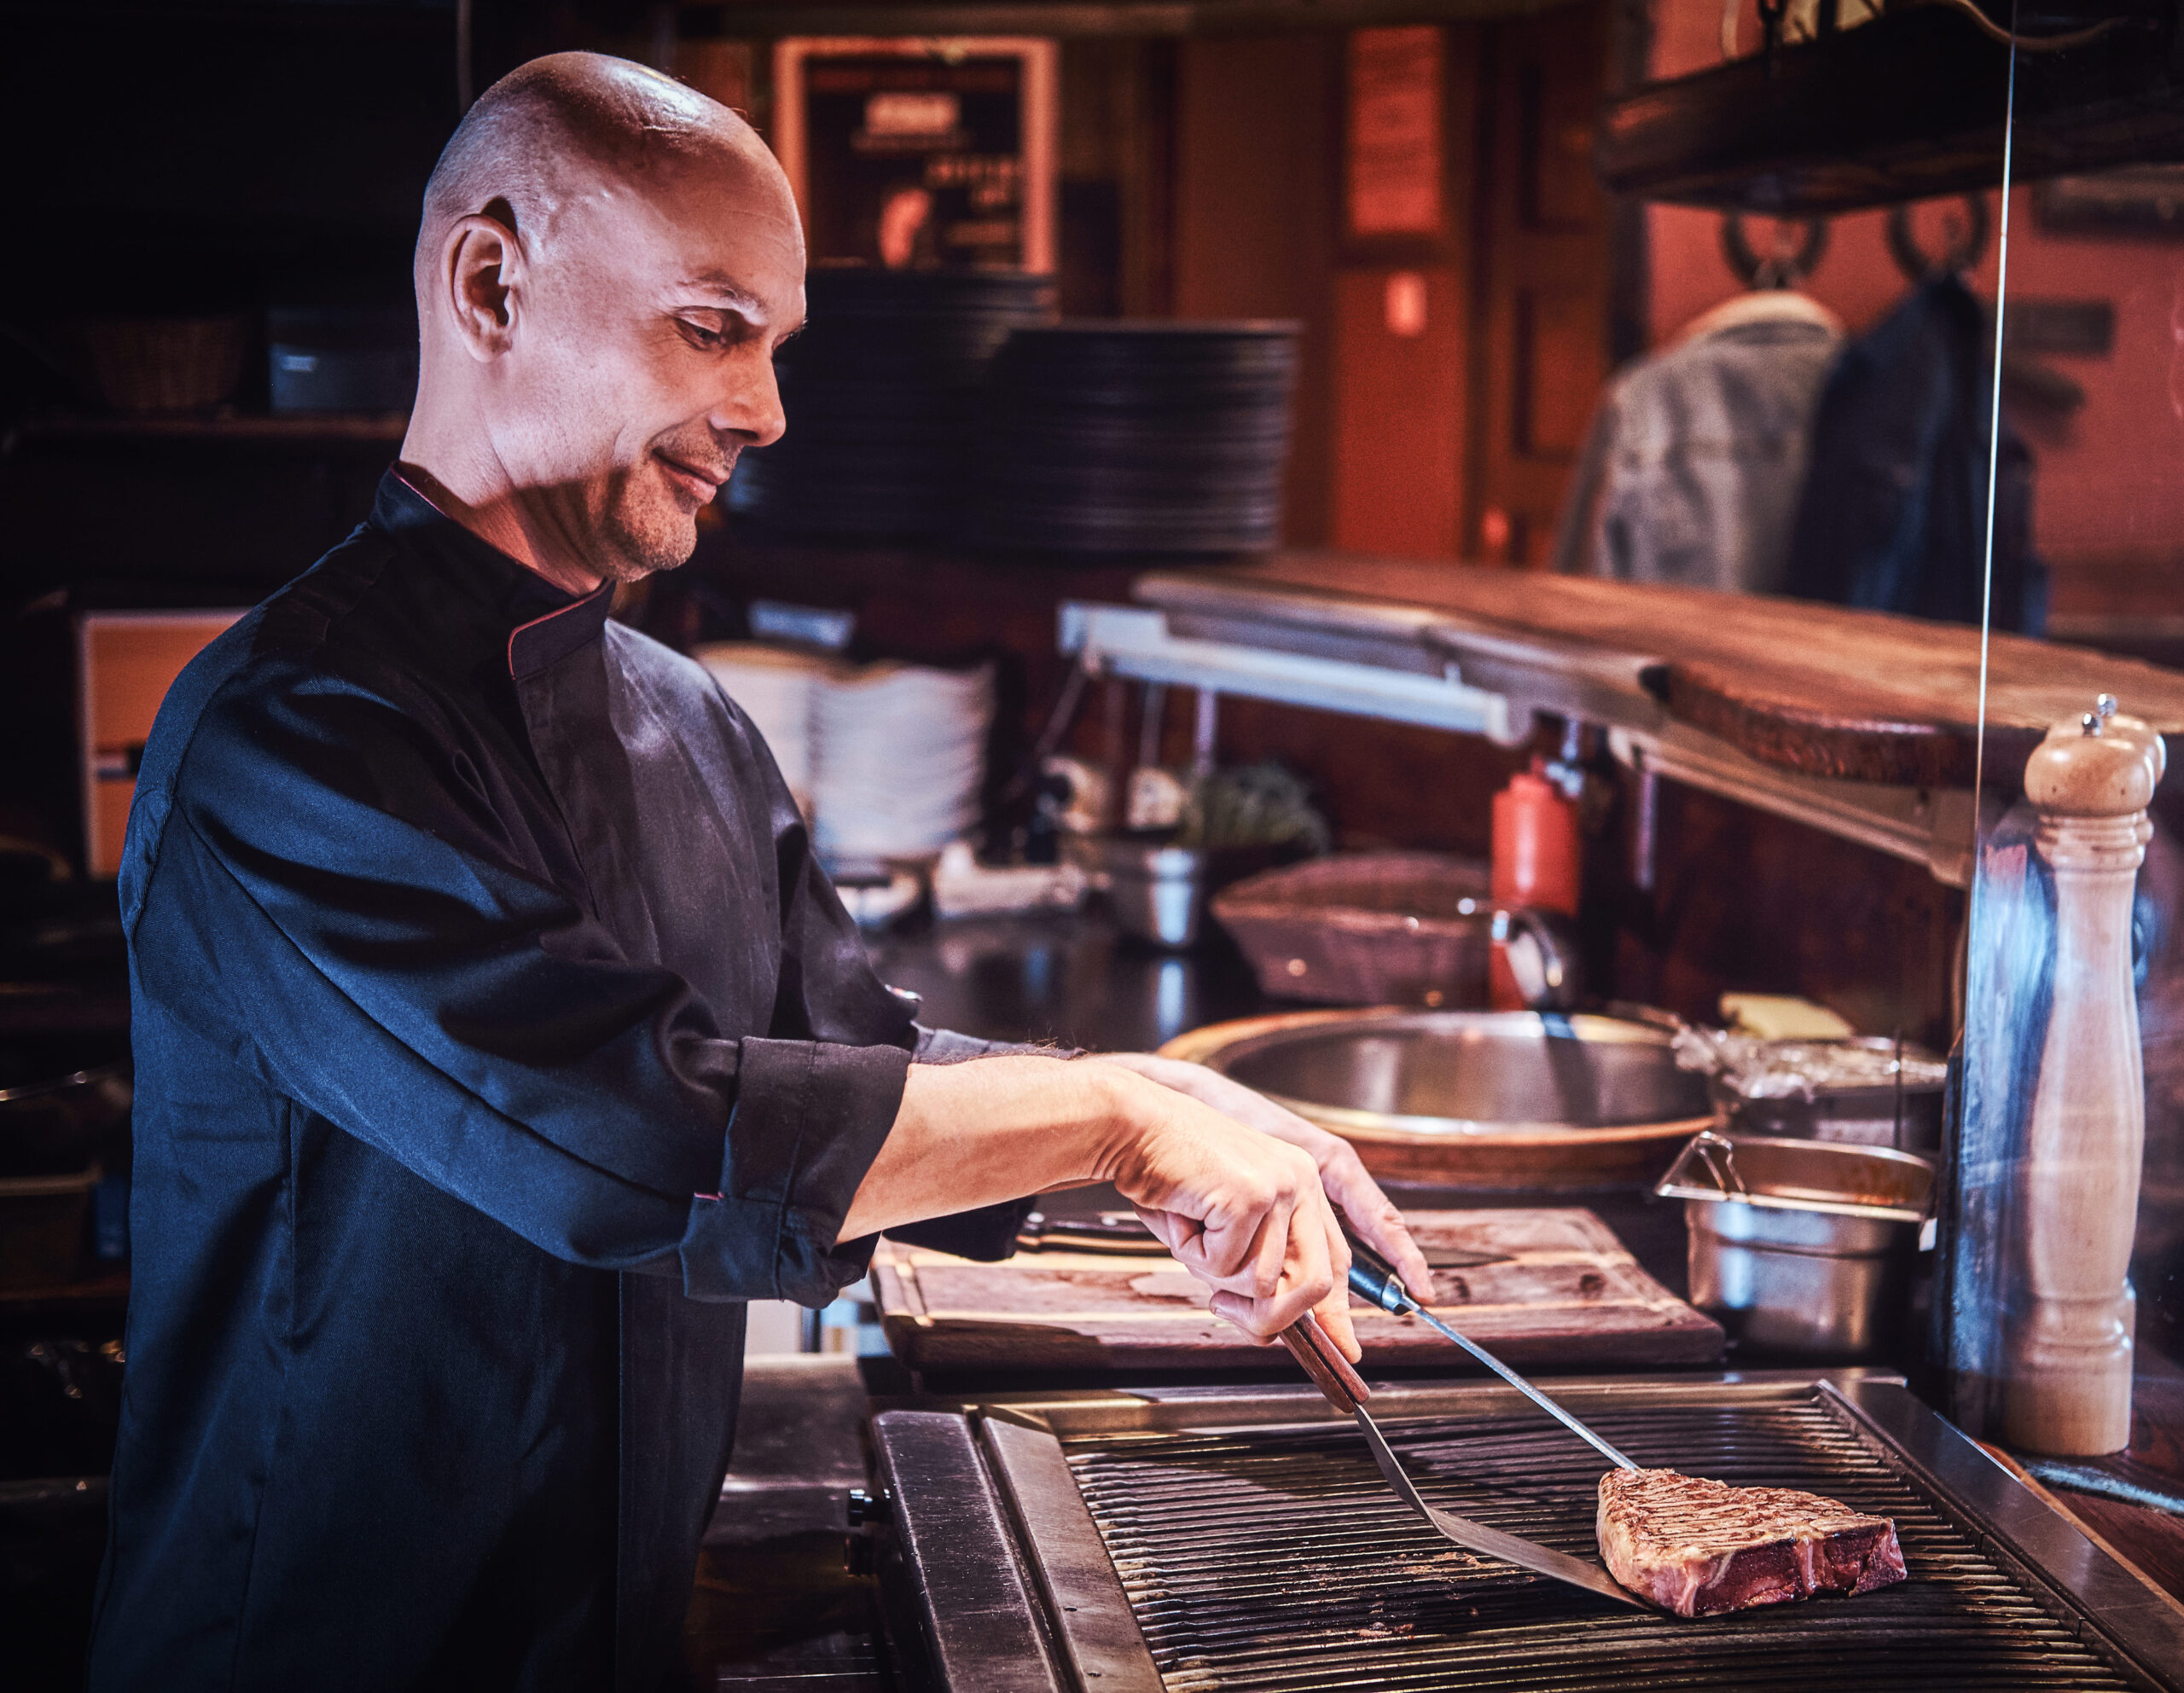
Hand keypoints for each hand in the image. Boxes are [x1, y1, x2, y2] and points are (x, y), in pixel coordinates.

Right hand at [1087, 1063, 1359, 1359]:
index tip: (1340, 1350)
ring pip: (1264, 1283)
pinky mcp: (1251, 1195)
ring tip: (1191, 1230)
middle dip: (1270, 1316)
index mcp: (1301, 1182)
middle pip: (1317, 1284)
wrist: (1129, 1127)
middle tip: (1222, 1306)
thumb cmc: (1165, 1176)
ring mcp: (1281, 1186)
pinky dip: (1192, 1254)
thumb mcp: (1219, 1231)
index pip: (1337, 1259)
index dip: (1333, 1312)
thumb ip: (1250, 1272)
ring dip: (1213, 1273)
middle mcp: (1301, 1180)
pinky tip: (1181, 1215)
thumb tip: (1269, 1332)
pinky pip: (1225, 1267)